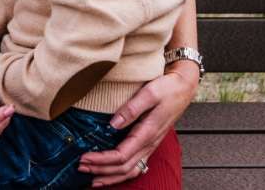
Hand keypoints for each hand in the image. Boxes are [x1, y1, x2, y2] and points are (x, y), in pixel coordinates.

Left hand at [77, 61, 198, 185]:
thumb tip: (113, 123)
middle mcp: (150, 143)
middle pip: (124, 167)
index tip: (84, 157)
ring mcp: (150, 146)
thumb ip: (132, 108)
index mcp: (148, 133)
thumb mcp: (150, 93)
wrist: (184, 87)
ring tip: (90, 177)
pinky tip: (108, 174)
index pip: (122, 155)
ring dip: (110, 176)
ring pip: (131, 171)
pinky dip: (120, 173)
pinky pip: (135, 166)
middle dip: (101, 170)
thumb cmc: (167, 88)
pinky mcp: (149, 144)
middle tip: (80, 167)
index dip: (102, 160)